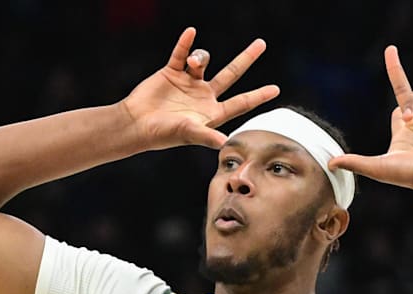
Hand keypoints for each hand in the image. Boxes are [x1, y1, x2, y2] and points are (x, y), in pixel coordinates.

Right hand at [121, 27, 279, 149]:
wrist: (136, 124)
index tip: (276, 89)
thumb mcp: (187, 133)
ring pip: (204, 61)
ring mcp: (188, 83)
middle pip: (231, 74)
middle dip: (245, 59)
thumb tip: (225, 142)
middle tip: (261, 43)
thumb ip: (206, 136)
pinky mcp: (171, 73)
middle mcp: (203, 96)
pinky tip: (190, 33)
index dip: (258, 96)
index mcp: (212, 113)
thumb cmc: (162, 134)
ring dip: (201, 57)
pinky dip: (185, 44)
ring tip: (193, 63)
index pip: (240, 102)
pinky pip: (180, 54)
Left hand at [329, 46, 412, 191]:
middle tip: (404, 118)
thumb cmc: (408, 175)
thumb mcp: (376, 167)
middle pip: (407, 89)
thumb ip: (354, 162)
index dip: (395, 71)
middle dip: (396, 75)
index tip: (390, 49)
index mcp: (403, 129)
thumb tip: (329, 163)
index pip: (398, 96)